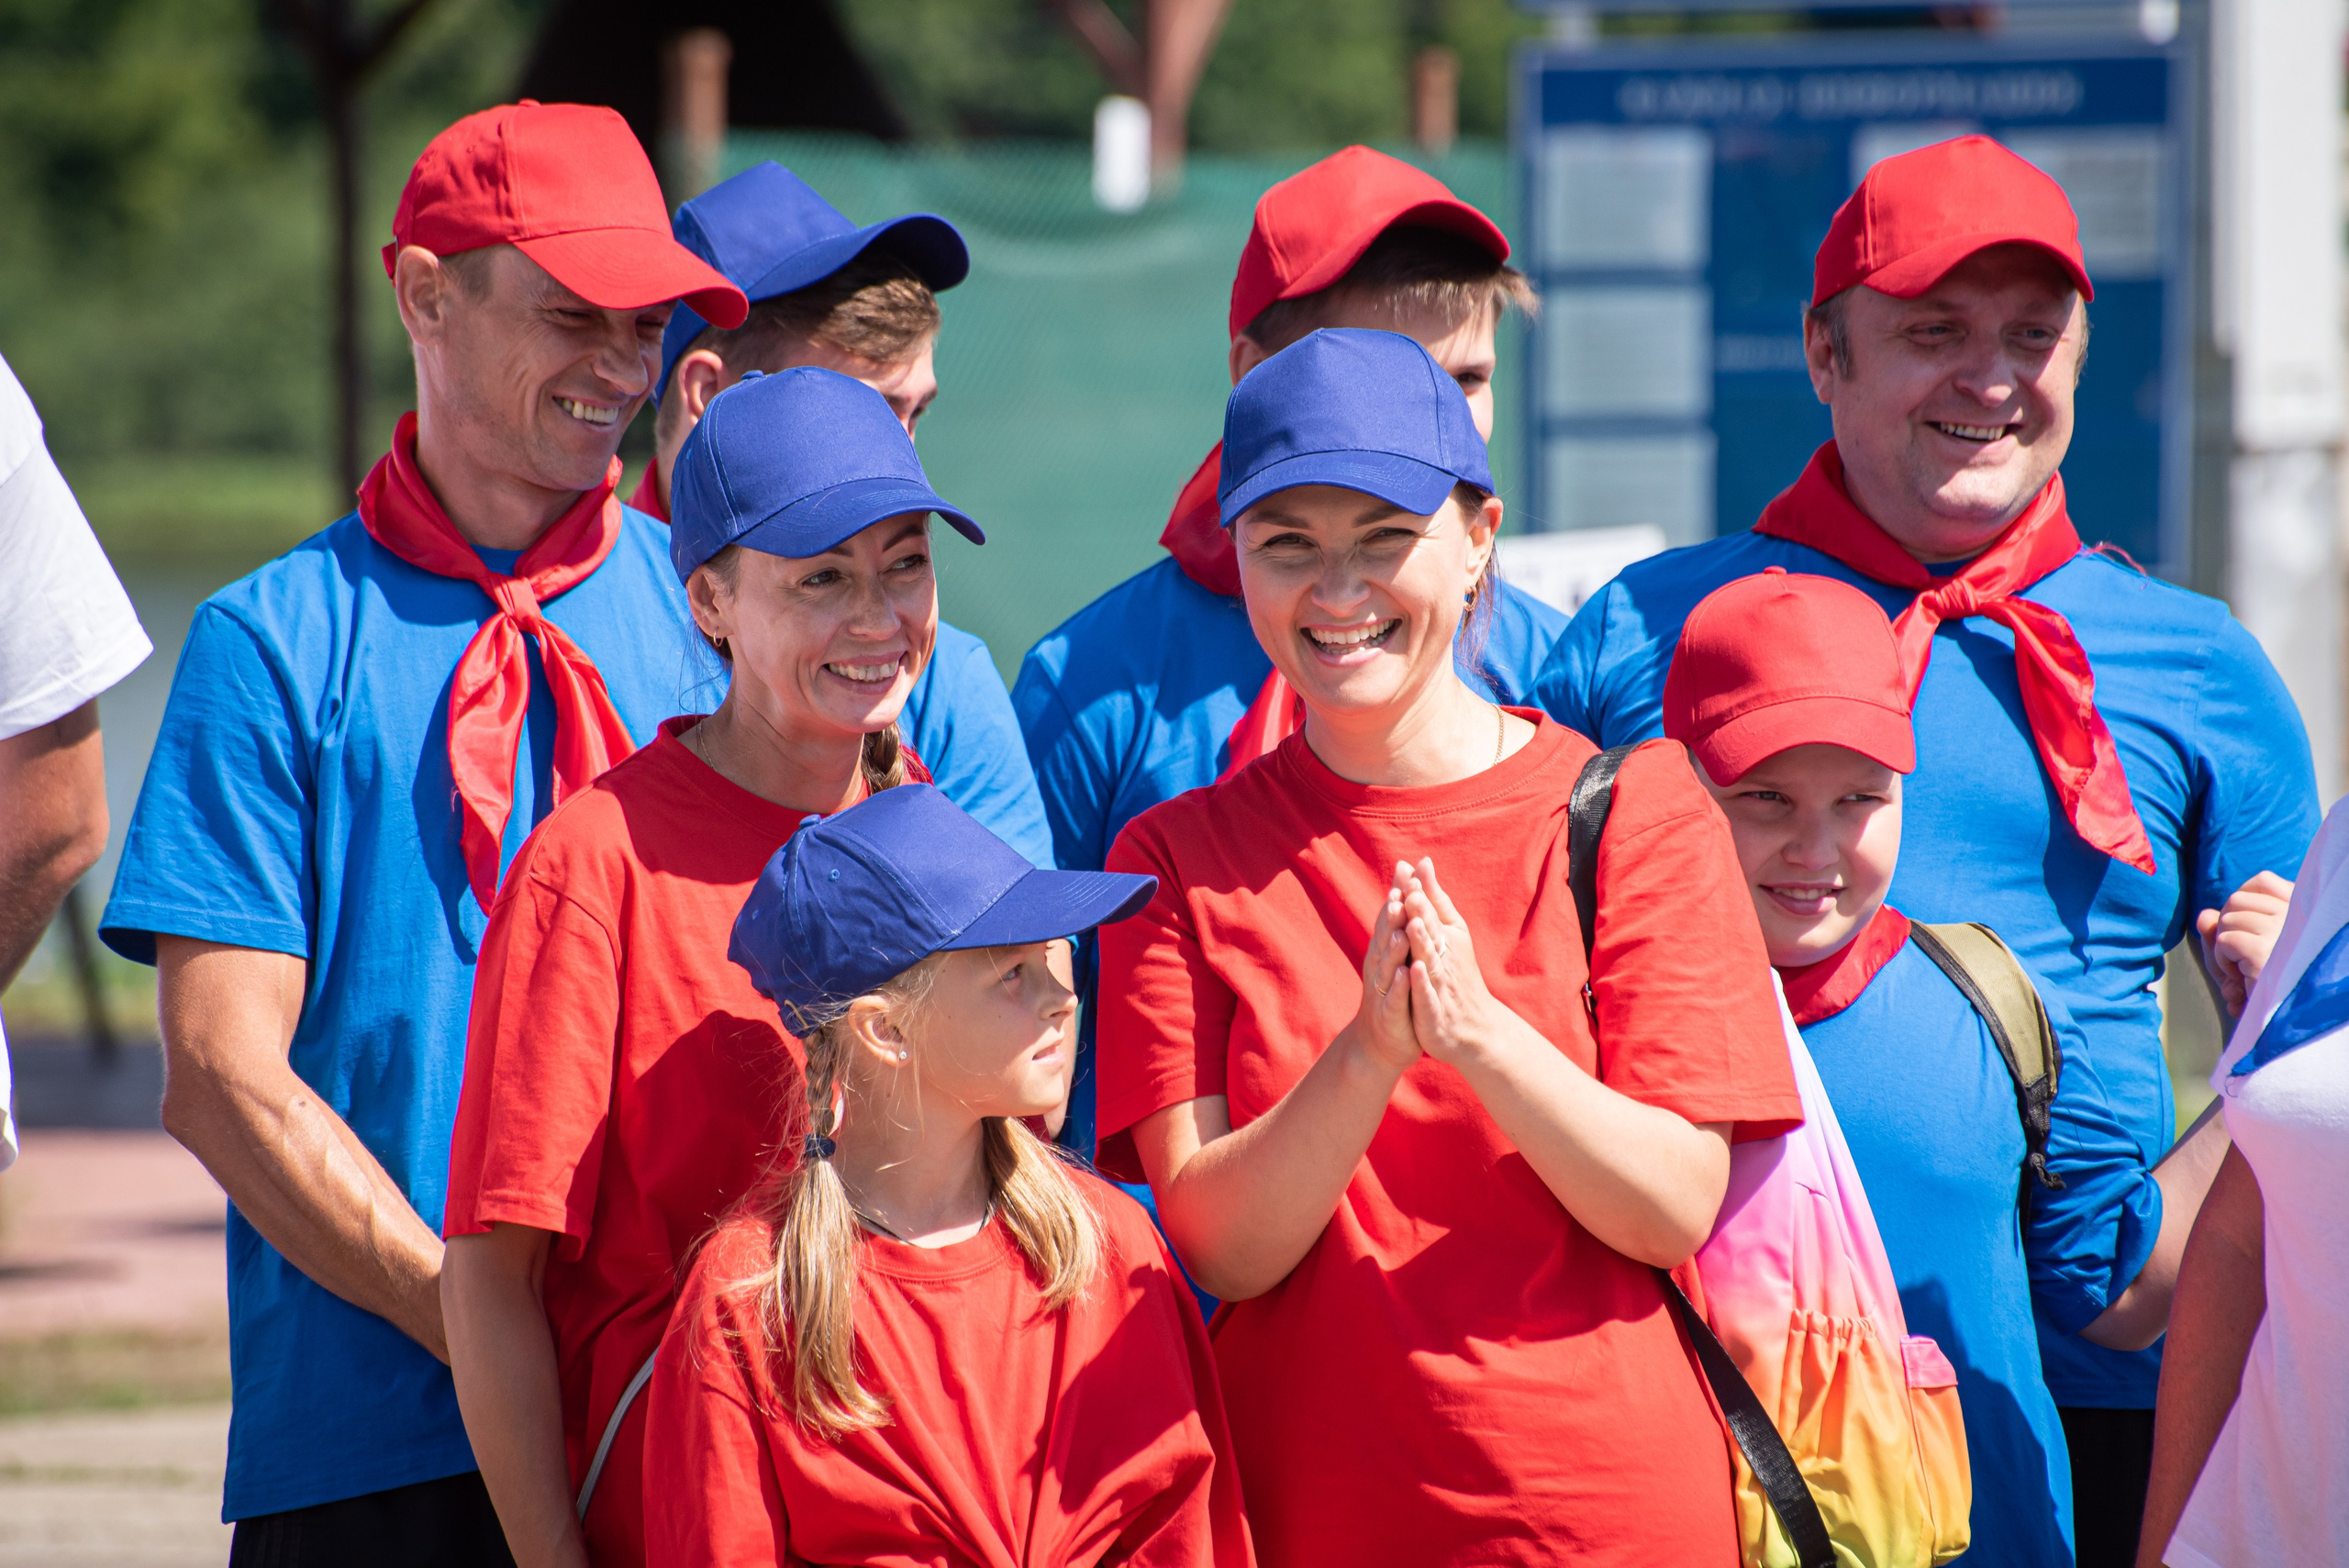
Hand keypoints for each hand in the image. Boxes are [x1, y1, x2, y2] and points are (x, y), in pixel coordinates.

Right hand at [1351, 874, 1421, 1075]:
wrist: (1381, 1043)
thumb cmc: (1394, 996)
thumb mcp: (1398, 960)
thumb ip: (1400, 926)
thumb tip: (1404, 891)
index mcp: (1385, 953)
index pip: (1391, 919)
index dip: (1397, 896)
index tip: (1405, 871)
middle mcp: (1380, 968)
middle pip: (1386, 937)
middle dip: (1393, 916)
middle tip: (1401, 892)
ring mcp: (1384, 992)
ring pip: (1388, 967)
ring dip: (1394, 948)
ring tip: (1402, 930)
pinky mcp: (1391, 1016)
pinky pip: (1395, 999)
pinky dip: (1400, 986)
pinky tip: (1405, 974)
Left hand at [1397, 858, 1507, 1065]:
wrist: (1473, 1027)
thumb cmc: (1458, 974)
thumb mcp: (1450, 932)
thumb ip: (1434, 898)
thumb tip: (1422, 861)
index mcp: (1447, 939)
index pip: (1432, 913)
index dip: (1421, 895)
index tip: (1409, 872)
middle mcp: (1445, 959)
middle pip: (1432, 934)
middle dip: (1422, 913)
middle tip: (1411, 891)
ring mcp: (1440, 985)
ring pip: (1430, 961)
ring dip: (1422, 943)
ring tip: (1412, 924)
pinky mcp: (1434, 1010)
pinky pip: (1427, 994)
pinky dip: (1421, 982)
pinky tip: (1413, 969)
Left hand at [2196, 871, 2292, 1017]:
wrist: (2289, 1020)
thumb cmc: (2270, 985)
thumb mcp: (2245, 953)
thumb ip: (2223, 930)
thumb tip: (2203, 915)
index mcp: (2304, 911)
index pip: (2263, 881)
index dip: (2243, 899)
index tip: (2246, 928)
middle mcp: (2298, 916)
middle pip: (2235, 900)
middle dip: (2226, 929)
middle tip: (2241, 958)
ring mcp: (2283, 931)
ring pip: (2226, 919)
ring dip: (2224, 950)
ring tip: (2245, 970)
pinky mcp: (2264, 952)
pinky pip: (2224, 940)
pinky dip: (2223, 960)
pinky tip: (2242, 977)